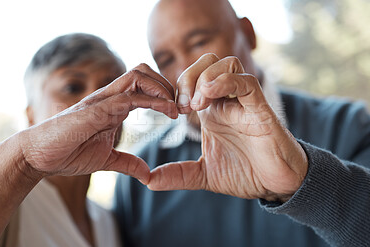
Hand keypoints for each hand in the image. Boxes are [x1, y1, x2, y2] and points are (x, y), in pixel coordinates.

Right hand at [16, 64, 176, 184]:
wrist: (38, 157)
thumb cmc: (67, 153)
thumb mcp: (106, 160)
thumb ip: (127, 163)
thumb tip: (147, 173)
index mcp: (112, 107)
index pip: (142, 85)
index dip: (163, 93)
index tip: (178, 112)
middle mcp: (109, 98)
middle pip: (143, 72)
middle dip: (166, 84)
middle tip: (180, 106)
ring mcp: (102, 101)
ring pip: (138, 75)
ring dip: (162, 87)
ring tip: (175, 107)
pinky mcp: (96, 110)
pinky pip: (128, 97)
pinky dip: (153, 101)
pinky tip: (167, 111)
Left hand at [148, 54, 307, 200]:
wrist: (275, 185)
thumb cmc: (245, 173)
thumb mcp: (203, 174)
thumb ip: (178, 174)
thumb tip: (149, 181)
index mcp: (212, 111)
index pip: (192, 79)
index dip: (176, 87)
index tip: (171, 112)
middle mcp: (227, 101)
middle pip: (207, 62)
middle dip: (188, 77)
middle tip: (181, 106)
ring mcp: (244, 102)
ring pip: (227, 63)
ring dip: (205, 77)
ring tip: (196, 105)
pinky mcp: (261, 108)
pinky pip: (246, 81)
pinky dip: (226, 81)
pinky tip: (209, 97)